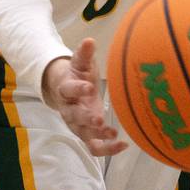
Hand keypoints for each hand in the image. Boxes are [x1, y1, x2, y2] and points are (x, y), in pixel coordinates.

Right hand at [41, 39, 127, 156]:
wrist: (66, 90)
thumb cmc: (76, 74)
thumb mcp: (79, 62)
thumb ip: (83, 54)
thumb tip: (89, 40)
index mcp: (65, 89)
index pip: (68, 89)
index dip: (78, 89)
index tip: (89, 86)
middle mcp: (69, 109)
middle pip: (74, 117)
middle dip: (86, 119)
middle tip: (99, 119)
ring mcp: (77, 124)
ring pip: (84, 136)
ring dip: (98, 137)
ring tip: (113, 135)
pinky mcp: (86, 134)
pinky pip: (94, 146)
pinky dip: (107, 149)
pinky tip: (123, 145)